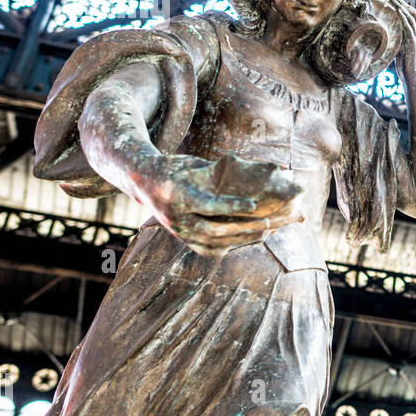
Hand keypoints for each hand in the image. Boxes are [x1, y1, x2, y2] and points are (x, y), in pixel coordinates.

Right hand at [136, 152, 303, 257]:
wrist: (145, 182)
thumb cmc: (178, 168)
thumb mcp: (194, 166)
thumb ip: (217, 175)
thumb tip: (252, 174)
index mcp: (178, 194)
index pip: (207, 205)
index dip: (230, 206)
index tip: (253, 205)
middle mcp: (176, 218)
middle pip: (214, 230)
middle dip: (244, 228)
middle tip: (270, 223)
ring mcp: (178, 232)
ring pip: (214, 243)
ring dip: (243, 238)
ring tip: (267, 231)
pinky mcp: (184, 240)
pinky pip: (209, 249)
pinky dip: (232, 244)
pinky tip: (251, 238)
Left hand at [381, 0, 415, 79]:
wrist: (412, 78)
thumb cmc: (405, 68)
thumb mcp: (397, 52)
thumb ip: (394, 43)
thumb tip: (383, 39)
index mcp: (412, 35)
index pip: (409, 16)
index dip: (402, 6)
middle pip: (411, 13)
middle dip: (401, 2)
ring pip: (411, 18)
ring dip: (402, 6)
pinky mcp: (413, 44)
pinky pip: (410, 28)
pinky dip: (404, 18)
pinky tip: (399, 11)